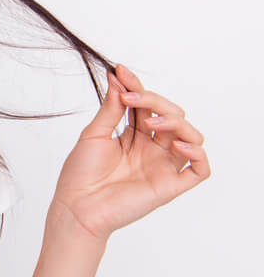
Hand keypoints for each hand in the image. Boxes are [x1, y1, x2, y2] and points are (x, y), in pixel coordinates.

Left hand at [50, 64, 209, 241]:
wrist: (76, 206)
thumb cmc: (81, 173)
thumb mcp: (94, 133)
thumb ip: (112, 108)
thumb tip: (118, 78)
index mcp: (134, 135)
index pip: (146, 105)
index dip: (137, 86)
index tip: (120, 71)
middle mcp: (152, 148)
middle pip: (171, 115)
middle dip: (154, 100)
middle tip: (129, 97)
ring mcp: (163, 166)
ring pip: (191, 136)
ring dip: (175, 121)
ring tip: (151, 121)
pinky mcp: (171, 185)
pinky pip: (200, 169)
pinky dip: (197, 154)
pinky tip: (178, 144)